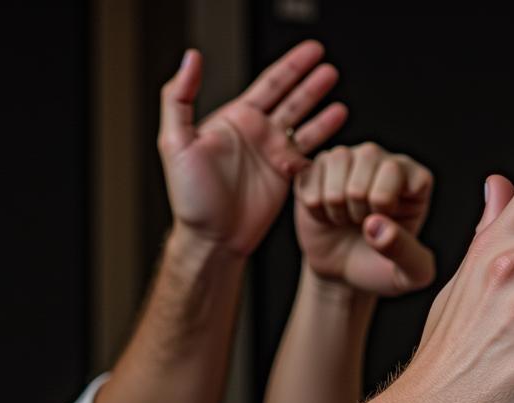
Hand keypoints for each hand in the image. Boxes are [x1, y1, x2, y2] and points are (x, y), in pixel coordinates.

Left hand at [158, 41, 347, 256]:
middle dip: (311, 82)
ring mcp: (272, 156)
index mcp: (234, 121)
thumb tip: (191, 60)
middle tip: (329, 67)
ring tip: (338, 93)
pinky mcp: (285, 179)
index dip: (291, 66)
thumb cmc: (190, 199)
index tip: (311, 51)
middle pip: (291, 99)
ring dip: (322, 108)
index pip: (269, 84)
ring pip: (303, 124)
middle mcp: (256, 135)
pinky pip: (309, 154)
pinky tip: (335, 129)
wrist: (212, 239)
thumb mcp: (175, 143)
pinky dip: (324, 141)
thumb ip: (179, 98)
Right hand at [295, 143, 434, 295]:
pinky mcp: (317, 169)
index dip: (384, 203)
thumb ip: (406, 253)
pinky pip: (310, 174)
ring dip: (335, 203)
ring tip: (343, 219)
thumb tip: (377, 227)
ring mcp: (349, 160)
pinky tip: (325, 214)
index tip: (384, 226)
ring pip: (338, 159)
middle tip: (360, 224)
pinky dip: (314, 205)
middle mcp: (382, 160)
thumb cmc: (379, 268)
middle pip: (368, 157)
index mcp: (414, 179)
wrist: (343, 275)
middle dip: (358, 203)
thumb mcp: (409, 275)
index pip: (398, 169)